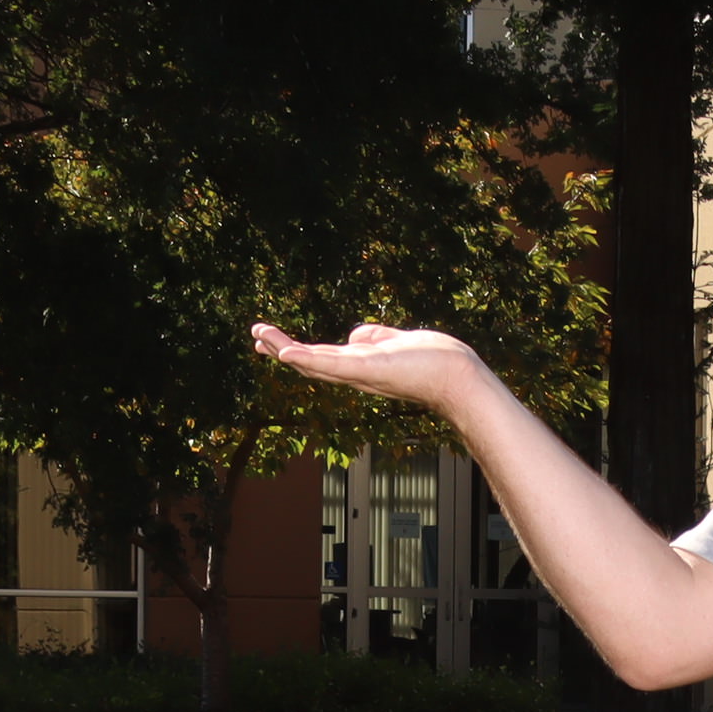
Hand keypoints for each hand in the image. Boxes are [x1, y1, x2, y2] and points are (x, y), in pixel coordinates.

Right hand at [249, 320, 490, 407]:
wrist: (457, 377)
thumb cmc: (434, 362)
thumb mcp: (397, 341)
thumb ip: (376, 337)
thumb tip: (355, 334)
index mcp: (362, 366)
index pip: (322, 357)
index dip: (296, 350)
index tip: (274, 342)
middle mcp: (356, 374)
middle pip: (310, 361)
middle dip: (280, 348)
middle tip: (254, 335)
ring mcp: (359, 373)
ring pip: (313, 362)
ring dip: (283, 349)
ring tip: (259, 334)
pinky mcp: (367, 369)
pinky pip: (331, 365)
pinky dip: (307, 359)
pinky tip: (285, 352)